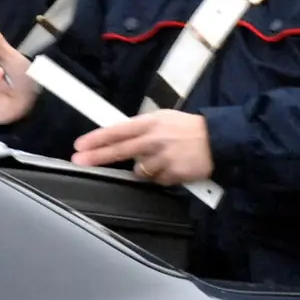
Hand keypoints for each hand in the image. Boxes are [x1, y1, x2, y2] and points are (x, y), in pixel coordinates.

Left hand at [72, 110, 213, 184]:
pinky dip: (162, 177)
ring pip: (139, 171)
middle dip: (97, 156)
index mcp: (150, 123)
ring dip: (145, 169)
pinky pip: (158, 180)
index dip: (97, 138)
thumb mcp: (164, 119)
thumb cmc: (189, 128)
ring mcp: (163, 157)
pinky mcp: (173, 173)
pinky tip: (173, 167)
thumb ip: (141, 129)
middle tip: (80, 160)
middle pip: (120, 150)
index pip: (118, 130)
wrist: (220, 139)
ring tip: (162, 159)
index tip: (81, 144)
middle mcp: (154, 139)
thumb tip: (119, 138)